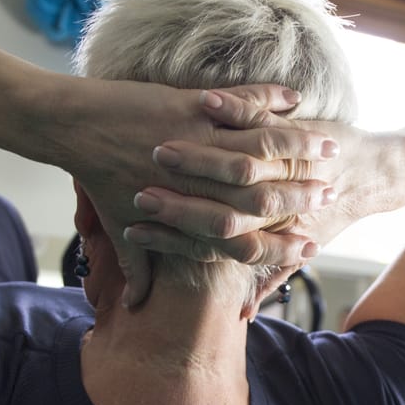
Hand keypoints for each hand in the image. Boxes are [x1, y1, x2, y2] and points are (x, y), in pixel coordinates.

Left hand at [54, 79, 342, 305]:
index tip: (312, 247)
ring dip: (302, 145)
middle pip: (268, 195)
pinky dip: (271, 100)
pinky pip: (243, 102)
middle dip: (305, 195)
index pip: (248, 240)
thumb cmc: (96, 178)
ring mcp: (200, 142)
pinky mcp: (192, 104)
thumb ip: (137, 267)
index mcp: (189, 214)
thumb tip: (135, 305)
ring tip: (330, 143)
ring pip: (264, 147)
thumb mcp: (119, 226)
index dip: (283, 246)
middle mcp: (201, 183)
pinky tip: (296, 99)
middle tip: (335, 191)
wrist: (69, 126)